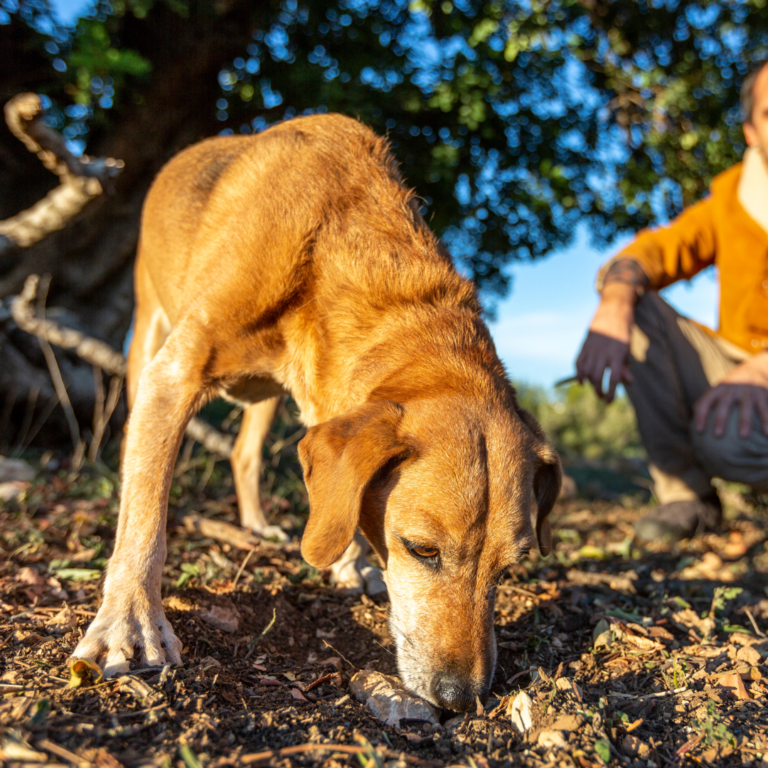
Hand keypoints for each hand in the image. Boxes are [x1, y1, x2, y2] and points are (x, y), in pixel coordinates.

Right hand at [576, 283, 635, 402]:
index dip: (611, 393)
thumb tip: (629, 382)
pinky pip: (578, 362)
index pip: (614, 378)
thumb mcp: (627, 348)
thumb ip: (625, 365)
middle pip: (598, 378)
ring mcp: (592, 348)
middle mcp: (604, 351)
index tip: (609, 402)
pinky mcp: (584, 345)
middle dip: (598, 391)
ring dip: (589, 384)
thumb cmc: (623, 331)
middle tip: (601, 396)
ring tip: (594, 389)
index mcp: (618, 353)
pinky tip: (581, 381)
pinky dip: (578, 373)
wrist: (613, 310)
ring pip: (586, 372)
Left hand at [694, 353, 767, 437]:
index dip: (701, 415)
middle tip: (718, 435)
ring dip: (744, 422)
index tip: (699, 431)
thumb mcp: (717, 391)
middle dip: (720, 419)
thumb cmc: (730, 388)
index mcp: (717, 390)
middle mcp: (731, 389)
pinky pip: (764, 408)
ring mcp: (748, 391)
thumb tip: (693, 428)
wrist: (755, 368)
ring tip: (743, 436)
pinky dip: (766, 420)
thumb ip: (705, 404)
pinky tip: (767, 433)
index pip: (705, 402)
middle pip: (724, 404)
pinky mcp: (762, 394)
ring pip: (746, 407)